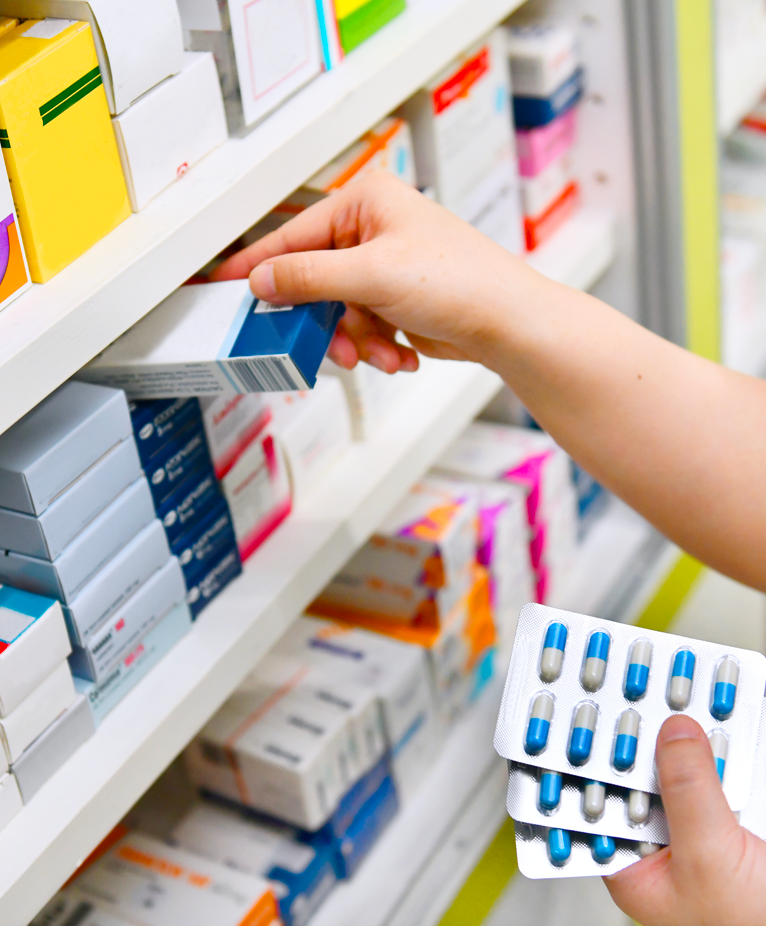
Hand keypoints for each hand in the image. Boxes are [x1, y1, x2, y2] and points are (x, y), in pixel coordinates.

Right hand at [211, 171, 544, 373]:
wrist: (508, 323)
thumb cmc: (461, 281)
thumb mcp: (372, 275)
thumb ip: (309, 276)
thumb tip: (263, 280)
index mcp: (365, 202)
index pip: (293, 235)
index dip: (259, 265)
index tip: (224, 286)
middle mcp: (373, 229)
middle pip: (314, 280)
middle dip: (327, 321)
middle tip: (327, 342)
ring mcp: (384, 266)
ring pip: (337, 312)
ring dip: (357, 341)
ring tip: (381, 353)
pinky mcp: (396, 299)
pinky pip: (362, 327)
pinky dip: (376, 346)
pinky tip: (401, 354)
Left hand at [605, 714, 765, 925]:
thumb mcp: (708, 856)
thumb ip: (687, 793)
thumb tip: (672, 735)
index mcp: (629, 866)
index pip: (591, 800)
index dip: (584, 757)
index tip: (583, 715)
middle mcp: (651, 847)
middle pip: (631, 778)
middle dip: (634, 737)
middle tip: (629, 693)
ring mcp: (685, 833)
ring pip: (671, 774)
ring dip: (674, 740)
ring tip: (668, 699)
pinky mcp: (718, 824)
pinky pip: (707, 778)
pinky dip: (711, 753)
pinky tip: (709, 726)